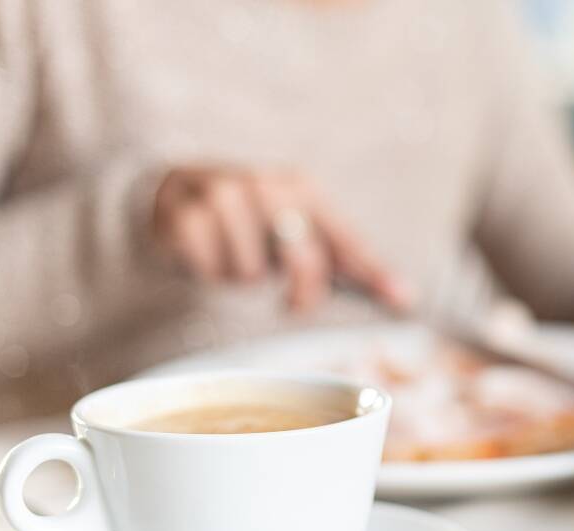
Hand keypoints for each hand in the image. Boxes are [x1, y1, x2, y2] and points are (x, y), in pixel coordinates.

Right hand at [152, 166, 409, 311]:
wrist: (168, 190)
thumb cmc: (248, 221)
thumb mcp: (294, 227)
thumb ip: (344, 260)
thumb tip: (405, 296)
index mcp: (301, 187)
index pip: (344, 237)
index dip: (373, 271)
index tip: (403, 299)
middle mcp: (264, 185)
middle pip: (301, 258)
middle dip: (300, 290)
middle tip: (291, 303)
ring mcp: (220, 195)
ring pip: (249, 272)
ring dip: (241, 278)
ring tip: (233, 256)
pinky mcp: (182, 214)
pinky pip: (209, 270)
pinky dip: (207, 273)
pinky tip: (204, 253)